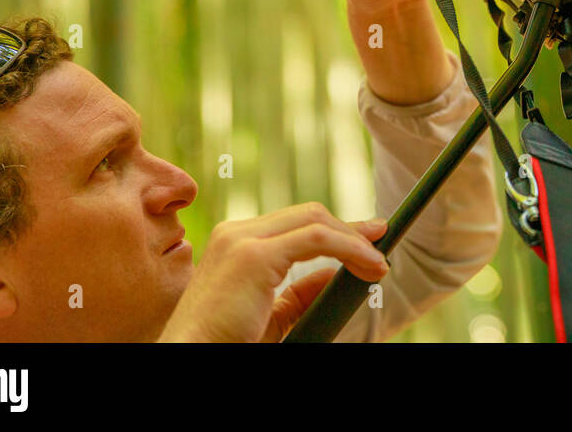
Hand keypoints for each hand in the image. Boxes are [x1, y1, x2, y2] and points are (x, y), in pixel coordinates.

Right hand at [156, 204, 388, 342]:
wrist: (189, 356)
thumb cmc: (224, 343)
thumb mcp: (269, 317)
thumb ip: (298, 295)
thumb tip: (331, 276)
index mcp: (235, 242)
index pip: (296, 223)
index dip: (335, 229)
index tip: (367, 238)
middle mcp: (236, 233)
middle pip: (309, 215)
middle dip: (351, 228)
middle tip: (382, 242)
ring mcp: (242, 240)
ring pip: (316, 221)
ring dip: (355, 239)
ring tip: (379, 264)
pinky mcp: (253, 255)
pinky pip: (317, 240)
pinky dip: (349, 248)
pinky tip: (368, 265)